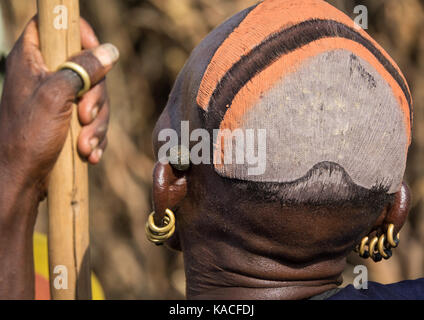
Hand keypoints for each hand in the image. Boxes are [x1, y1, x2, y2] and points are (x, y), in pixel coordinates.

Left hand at [0, 18, 118, 198]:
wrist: (22, 180)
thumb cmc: (29, 137)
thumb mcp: (56, 97)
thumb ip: (82, 69)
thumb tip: (110, 51)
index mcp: (32, 59)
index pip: (55, 25)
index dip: (79, 34)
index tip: (95, 55)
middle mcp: (45, 75)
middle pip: (87, 66)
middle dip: (95, 96)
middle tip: (85, 116)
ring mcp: (59, 99)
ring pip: (95, 96)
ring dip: (97, 123)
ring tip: (86, 144)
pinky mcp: (68, 119)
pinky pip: (93, 118)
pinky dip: (95, 135)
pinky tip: (89, 152)